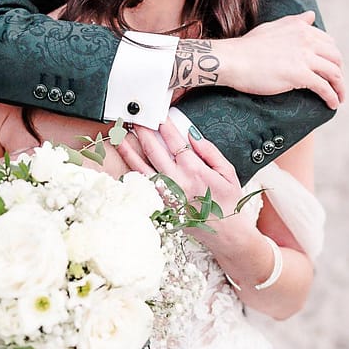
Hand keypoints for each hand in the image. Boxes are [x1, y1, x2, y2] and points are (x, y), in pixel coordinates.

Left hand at [118, 119, 252, 239]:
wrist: (225, 233)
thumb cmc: (228, 202)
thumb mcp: (227, 172)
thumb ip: (209, 151)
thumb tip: (192, 134)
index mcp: (194, 170)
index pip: (174, 140)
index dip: (164, 125)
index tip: (159, 115)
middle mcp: (176, 181)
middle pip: (153, 150)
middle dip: (143, 131)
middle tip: (136, 118)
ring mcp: (165, 194)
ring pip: (141, 167)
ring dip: (129, 150)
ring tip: (120, 136)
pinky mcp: (161, 205)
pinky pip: (143, 185)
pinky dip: (132, 172)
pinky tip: (126, 163)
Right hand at [217, 11, 343, 107]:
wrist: (234, 60)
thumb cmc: (248, 46)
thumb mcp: (274, 26)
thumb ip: (295, 21)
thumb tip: (310, 15)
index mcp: (301, 28)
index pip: (328, 42)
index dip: (333, 57)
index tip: (331, 68)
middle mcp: (306, 40)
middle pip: (336, 57)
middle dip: (339, 72)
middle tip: (337, 84)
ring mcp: (304, 58)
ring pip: (334, 73)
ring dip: (340, 87)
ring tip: (339, 98)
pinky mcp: (300, 75)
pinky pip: (324, 88)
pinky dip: (332, 97)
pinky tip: (332, 105)